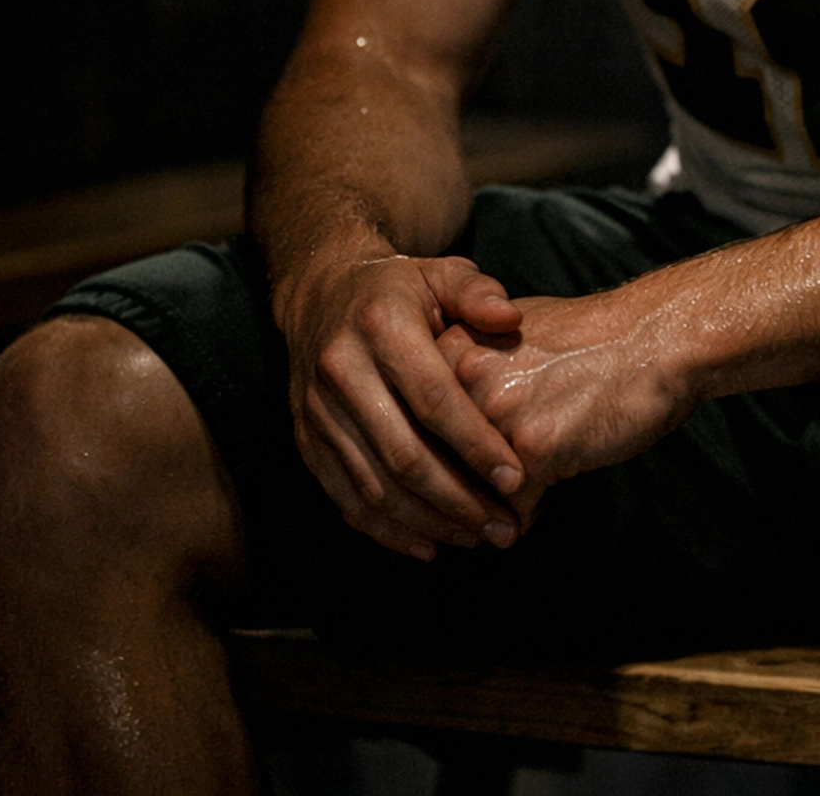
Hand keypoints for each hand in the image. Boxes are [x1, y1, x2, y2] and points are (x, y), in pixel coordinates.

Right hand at [282, 249, 530, 559]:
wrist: (319, 292)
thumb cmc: (397, 288)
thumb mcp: (441, 273)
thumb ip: (479, 294)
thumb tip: (510, 323)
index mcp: (381, 326)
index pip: (432, 398)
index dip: (475, 443)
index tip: (514, 479)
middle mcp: (341, 370)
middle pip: (404, 454)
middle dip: (458, 500)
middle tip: (504, 527)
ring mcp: (316, 410)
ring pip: (374, 485)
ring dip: (428, 523)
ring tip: (476, 538)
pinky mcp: (305, 439)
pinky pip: (345, 497)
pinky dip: (386, 530)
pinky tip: (428, 545)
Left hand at [437, 285, 692, 502]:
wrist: (655, 339)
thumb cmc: (593, 339)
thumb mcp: (514, 334)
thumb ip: (471, 371)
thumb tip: (443, 429)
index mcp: (453, 345)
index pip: (411, 424)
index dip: (428, 461)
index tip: (443, 482)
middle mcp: (464, 377)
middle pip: (432, 464)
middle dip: (455, 495)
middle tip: (477, 509)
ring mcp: (496, 414)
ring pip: (467, 494)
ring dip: (487, 513)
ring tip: (510, 509)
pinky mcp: (533, 450)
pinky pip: (512, 512)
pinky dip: (526, 516)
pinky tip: (546, 499)